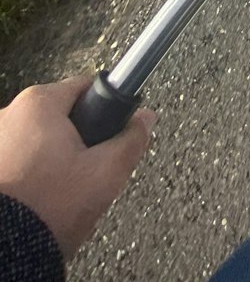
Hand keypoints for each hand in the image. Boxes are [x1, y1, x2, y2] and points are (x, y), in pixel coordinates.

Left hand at [0, 75, 155, 259]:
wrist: (7, 253)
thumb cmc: (47, 209)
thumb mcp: (106, 173)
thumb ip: (132, 140)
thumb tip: (144, 121)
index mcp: (39, 103)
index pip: (86, 88)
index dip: (105, 111)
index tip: (108, 133)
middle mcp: (9, 114)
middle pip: (60, 116)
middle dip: (76, 139)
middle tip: (85, 170)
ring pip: (37, 139)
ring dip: (50, 157)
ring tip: (60, 188)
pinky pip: (17, 157)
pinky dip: (29, 172)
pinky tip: (39, 195)